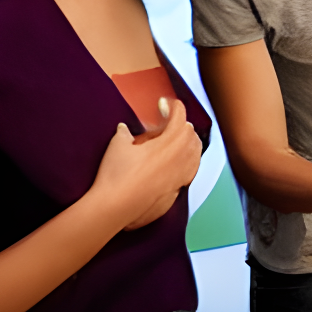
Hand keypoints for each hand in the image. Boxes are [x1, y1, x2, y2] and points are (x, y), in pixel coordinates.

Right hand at [89, 99, 203, 229]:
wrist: (115, 207)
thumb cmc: (117, 175)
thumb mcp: (118, 145)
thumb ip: (125, 133)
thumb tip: (125, 129)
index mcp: (171, 143)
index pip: (180, 117)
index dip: (172, 107)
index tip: (164, 103)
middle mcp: (183, 158)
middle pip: (191, 134)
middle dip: (181, 124)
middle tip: (166, 122)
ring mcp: (183, 176)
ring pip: (196, 153)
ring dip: (188, 143)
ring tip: (173, 140)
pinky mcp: (178, 191)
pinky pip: (191, 171)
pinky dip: (187, 161)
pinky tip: (175, 163)